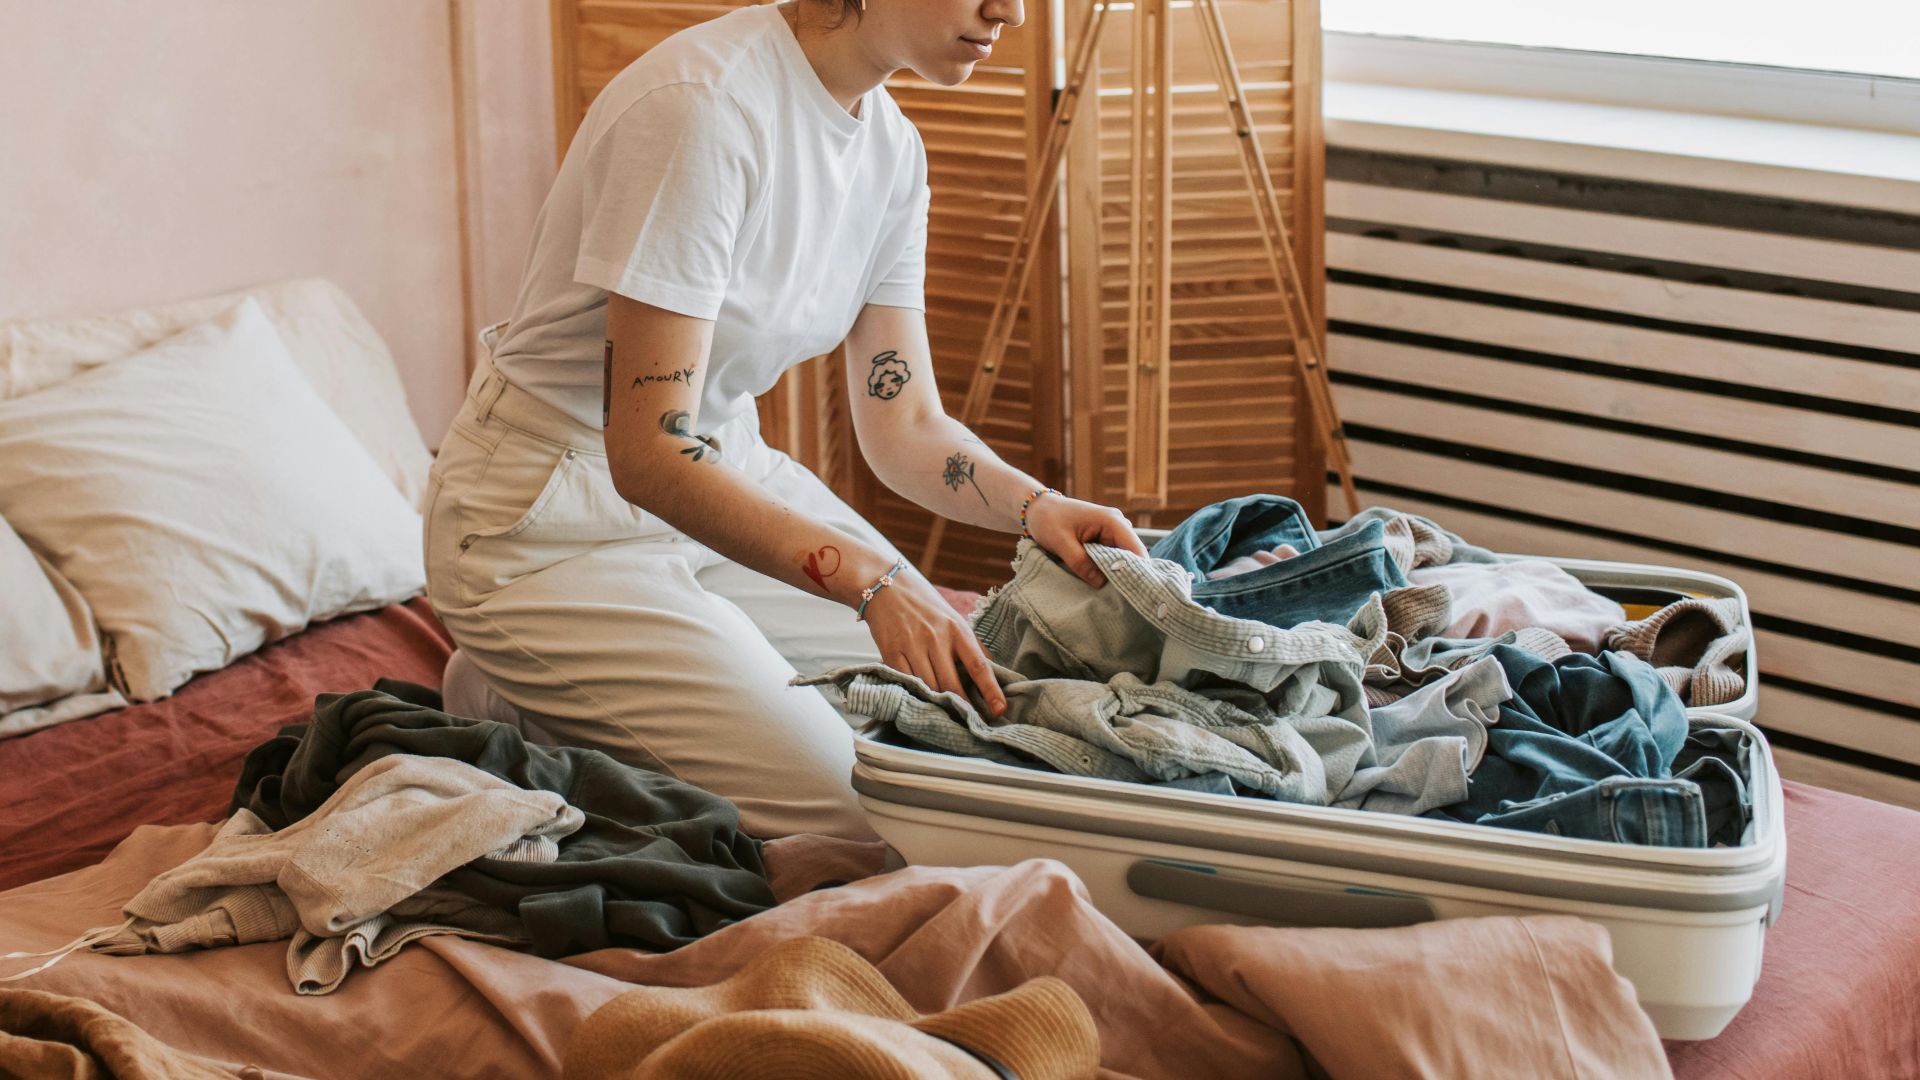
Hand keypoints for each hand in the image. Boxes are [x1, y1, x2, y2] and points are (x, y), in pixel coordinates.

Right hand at [860, 566, 1007, 716]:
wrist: (885, 587)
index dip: (991, 690)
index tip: (1000, 710)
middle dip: (961, 706)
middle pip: (952, 685)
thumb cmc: (924, 605)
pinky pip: (906, 682)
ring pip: (930, 688)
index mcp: (957, 629)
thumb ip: (970, 645)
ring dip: (937, 704)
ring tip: (944, 712)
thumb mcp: (953, 619)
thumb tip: (992, 672)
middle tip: (969, 720)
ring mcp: (912, 645)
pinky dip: (915, 694)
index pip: (979, 665)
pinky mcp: (890, 651)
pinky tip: (920, 699)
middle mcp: (936, 637)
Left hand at [1023, 493, 1149, 588]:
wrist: (1038, 509)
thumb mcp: (1062, 543)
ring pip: (1123, 558)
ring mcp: (1112, 532)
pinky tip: (1102, 581)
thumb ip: (1081, 563)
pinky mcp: (1105, 539)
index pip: (1135, 548)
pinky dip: (1107, 569)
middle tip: (1120, 596)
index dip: (1137, 570)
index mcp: (1112, 521)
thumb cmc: (1048, 520)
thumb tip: (1102, 583)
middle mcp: (1118, 524)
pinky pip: (1112, 557)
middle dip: (1126, 573)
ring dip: (1116, 572)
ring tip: (1110, 591)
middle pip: (1132, 555)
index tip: (1133, 592)